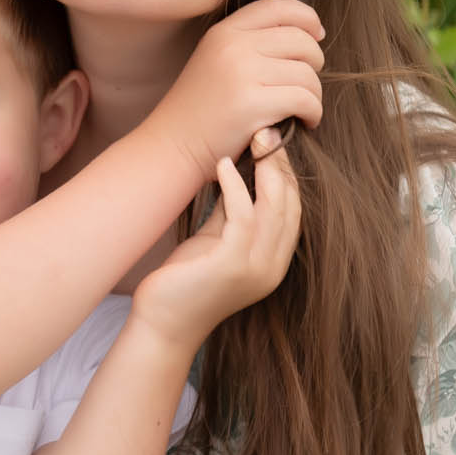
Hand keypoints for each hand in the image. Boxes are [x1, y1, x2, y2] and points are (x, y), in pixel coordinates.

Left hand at [132, 128, 301, 347]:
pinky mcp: (232, 266)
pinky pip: (243, 217)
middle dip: (281, 164)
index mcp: (274, 262)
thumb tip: (240, 171)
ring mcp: (256, 269)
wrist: (162, 323)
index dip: (287, 174)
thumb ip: (234, 213)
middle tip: (269, 131)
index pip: (293, 210)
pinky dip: (236, 187)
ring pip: (274, 208)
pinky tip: (223, 165)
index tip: (275, 142)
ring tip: (253, 139)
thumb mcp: (217, 240)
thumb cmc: (186, 281)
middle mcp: (273, 267)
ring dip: (265, 169)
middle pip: (290, 204)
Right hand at [142, 0, 323, 176]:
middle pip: (301, 41)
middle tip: (307, 86)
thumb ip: (250, 44)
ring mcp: (242, 73)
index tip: (317, 35)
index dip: (307, 18)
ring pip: (307, 74)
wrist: (172, 147)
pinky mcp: (252, 104)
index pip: (279, 7)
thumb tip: (308, 36)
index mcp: (225, 32)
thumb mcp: (216, 62)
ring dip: (314, 94)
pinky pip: (305, 100)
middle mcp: (233, 46)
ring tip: (303, 109)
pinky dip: (313, 113)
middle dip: (315, 63)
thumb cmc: (200, 111)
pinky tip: (304, 122)